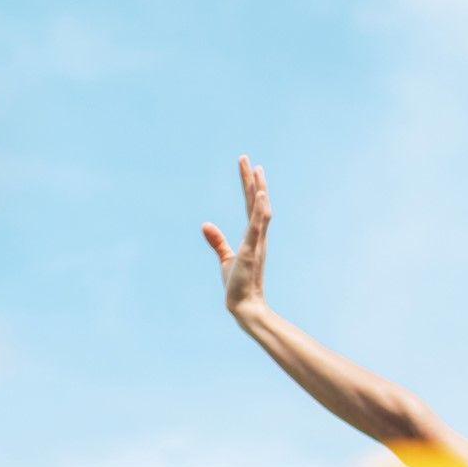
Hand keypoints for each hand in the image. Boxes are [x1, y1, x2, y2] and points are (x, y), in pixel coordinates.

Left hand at [202, 155, 272, 319]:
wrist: (244, 307)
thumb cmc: (237, 286)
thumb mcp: (225, 258)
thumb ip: (217, 241)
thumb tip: (206, 224)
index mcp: (252, 237)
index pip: (249, 206)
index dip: (248, 186)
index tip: (248, 167)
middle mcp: (258, 237)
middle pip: (256, 203)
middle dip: (252, 181)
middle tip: (248, 159)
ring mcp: (257, 243)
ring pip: (261, 211)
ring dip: (259, 191)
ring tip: (258, 171)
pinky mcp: (252, 251)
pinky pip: (258, 227)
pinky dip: (259, 210)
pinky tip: (260, 195)